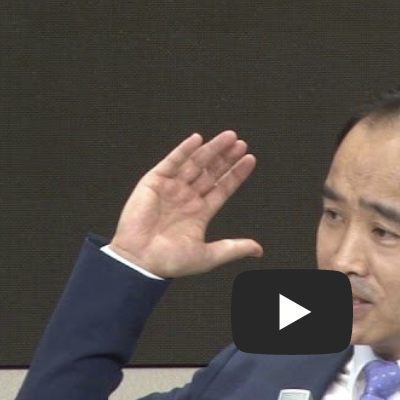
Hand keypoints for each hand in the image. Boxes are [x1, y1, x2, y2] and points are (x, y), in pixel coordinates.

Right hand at [109, 131, 262, 277]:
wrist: (141, 261)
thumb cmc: (170, 262)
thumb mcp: (208, 255)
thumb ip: (233, 248)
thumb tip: (258, 250)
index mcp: (199, 213)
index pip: (222, 188)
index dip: (236, 174)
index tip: (250, 159)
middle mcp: (186, 198)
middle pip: (211, 172)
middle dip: (226, 158)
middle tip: (241, 143)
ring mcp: (170, 189)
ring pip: (195, 163)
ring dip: (212, 149)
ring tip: (229, 137)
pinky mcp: (154, 182)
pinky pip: (171, 162)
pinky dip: (184, 150)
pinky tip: (198, 139)